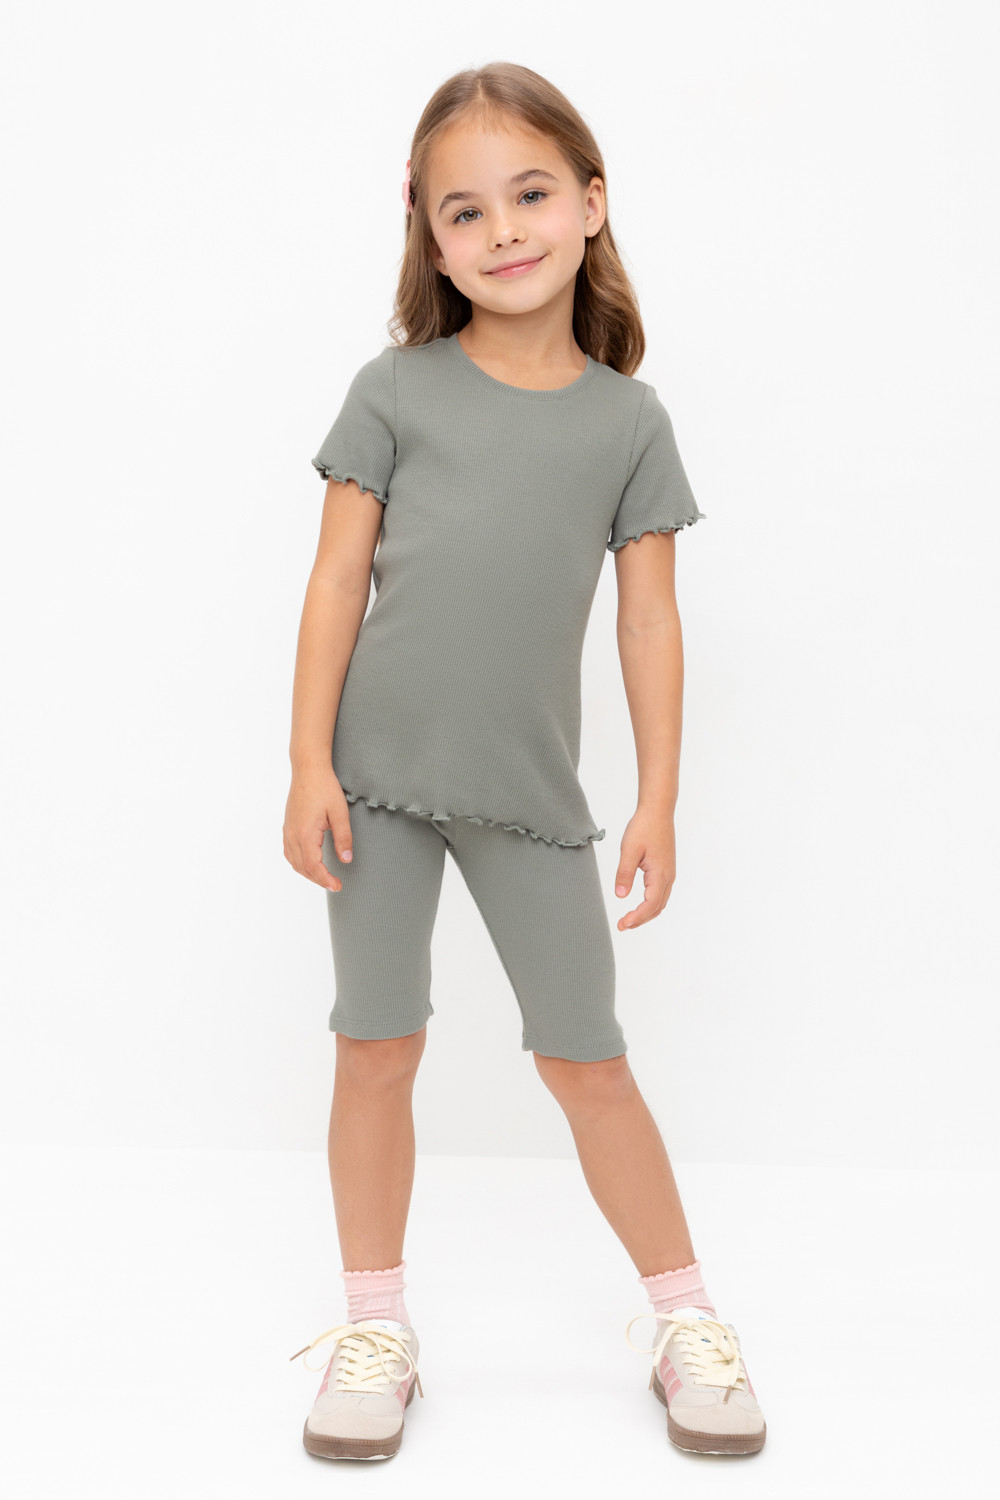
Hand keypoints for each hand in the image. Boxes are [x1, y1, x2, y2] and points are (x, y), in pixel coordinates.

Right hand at [283, 770, 353, 891]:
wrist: (308, 770)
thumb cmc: (324, 788)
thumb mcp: (340, 813)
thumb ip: (344, 838)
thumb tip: (346, 860)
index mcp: (305, 833)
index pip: (313, 867)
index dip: (325, 880)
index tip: (338, 886)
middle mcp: (293, 835)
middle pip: (302, 868)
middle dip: (318, 880)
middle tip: (335, 884)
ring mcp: (288, 831)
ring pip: (294, 862)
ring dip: (308, 873)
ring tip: (324, 877)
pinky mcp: (287, 826)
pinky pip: (289, 852)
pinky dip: (299, 863)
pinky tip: (309, 863)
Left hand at [613, 805, 676, 929]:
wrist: (658, 811)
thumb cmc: (644, 827)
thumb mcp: (629, 850)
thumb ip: (624, 873)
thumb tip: (620, 895)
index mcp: (660, 874)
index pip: (650, 905)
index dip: (636, 918)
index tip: (622, 924)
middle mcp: (668, 877)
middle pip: (657, 908)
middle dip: (640, 920)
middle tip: (622, 926)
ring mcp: (668, 873)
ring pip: (660, 902)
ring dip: (646, 914)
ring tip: (629, 920)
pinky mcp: (666, 869)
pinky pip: (660, 893)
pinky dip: (651, 904)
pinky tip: (639, 904)